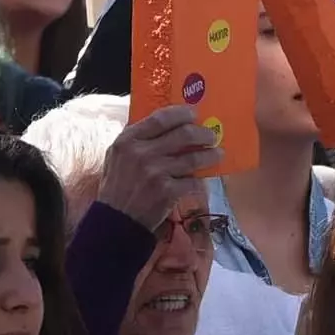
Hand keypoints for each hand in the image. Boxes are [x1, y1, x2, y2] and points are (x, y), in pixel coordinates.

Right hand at [94, 105, 222, 231]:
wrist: (117, 220)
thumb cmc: (117, 186)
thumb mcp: (118, 156)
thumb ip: (138, 139)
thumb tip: (167, 125)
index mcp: (128, 140)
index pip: (161, 118)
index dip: (182, 114)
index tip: (194, 114)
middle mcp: (142, 153)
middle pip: (183, 134)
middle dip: (203, 133)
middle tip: (211, 136)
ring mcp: (156, 173)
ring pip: (194, 158)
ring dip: (210, 155)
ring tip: (218, 154)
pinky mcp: (168, 192)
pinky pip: (193, 181)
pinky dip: (199, 181)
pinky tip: (202, 180)